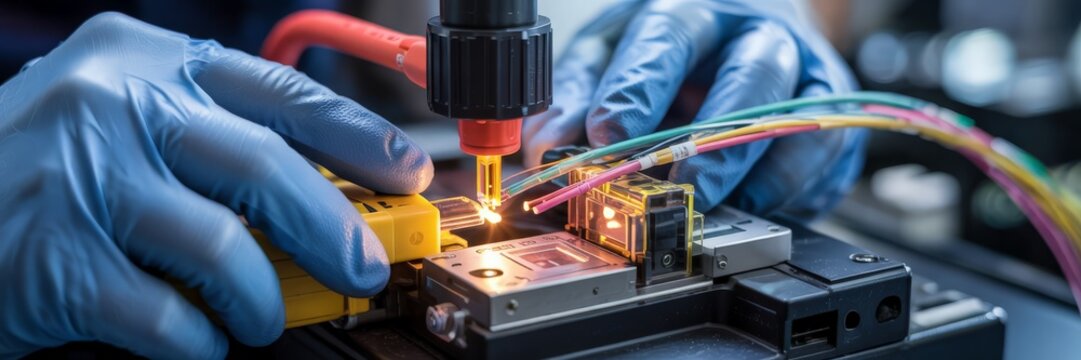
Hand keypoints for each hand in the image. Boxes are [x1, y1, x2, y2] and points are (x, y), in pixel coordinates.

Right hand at [0, 13, 431, 357]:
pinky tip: (201, 338)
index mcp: (142, 59)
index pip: (279, 91)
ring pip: (222, 248)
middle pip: (263, 167)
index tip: (406, 172)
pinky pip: (169, 316)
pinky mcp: (55, 264)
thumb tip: (327, 195)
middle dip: (334, 228)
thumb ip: (213, 143)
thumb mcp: (125, 120)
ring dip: (264, 299)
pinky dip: (203, 339)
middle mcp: (111, 105)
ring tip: (263, 318)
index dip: (357, 137)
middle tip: (366, 268)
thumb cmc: (39, 168)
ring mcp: (79, 181)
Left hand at [523, 0, 866, 219]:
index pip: (666, 39)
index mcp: (690, 12)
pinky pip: (821, 151)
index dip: (637, 89)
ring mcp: (800, 71)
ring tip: (709, 202)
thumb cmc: (674, 48)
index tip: (606, 135)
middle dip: (709, 138)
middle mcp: (752, 34)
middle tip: (675, 184)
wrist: (748, 31)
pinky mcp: (827, 110)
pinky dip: (787, 185)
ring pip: (792, 115)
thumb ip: (578, 96)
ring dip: (747, 166)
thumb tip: (545, 146)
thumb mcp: (614, 55)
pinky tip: (751, 204)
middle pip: (747, 75)